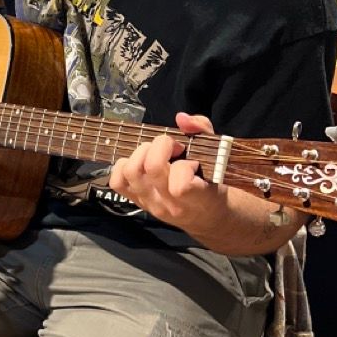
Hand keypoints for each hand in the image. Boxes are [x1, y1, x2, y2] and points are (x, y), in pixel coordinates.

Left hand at [108, 112, 227, 232]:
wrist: (207, 218)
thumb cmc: (214, 186)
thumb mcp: (220, 160)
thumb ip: (203, 132)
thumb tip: (181, 118)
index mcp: (196, 199)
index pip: (180, 185)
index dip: (184, 164)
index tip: (191, 159)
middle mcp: (169, 204)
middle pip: (151, 168)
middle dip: (161, 146)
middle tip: (172, 148)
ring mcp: (149, 204)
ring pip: (131, 171)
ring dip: (142, 153)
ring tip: (156, 153)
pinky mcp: (136, 201)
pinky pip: (117, 181)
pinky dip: (125, 165)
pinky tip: (142, 162)